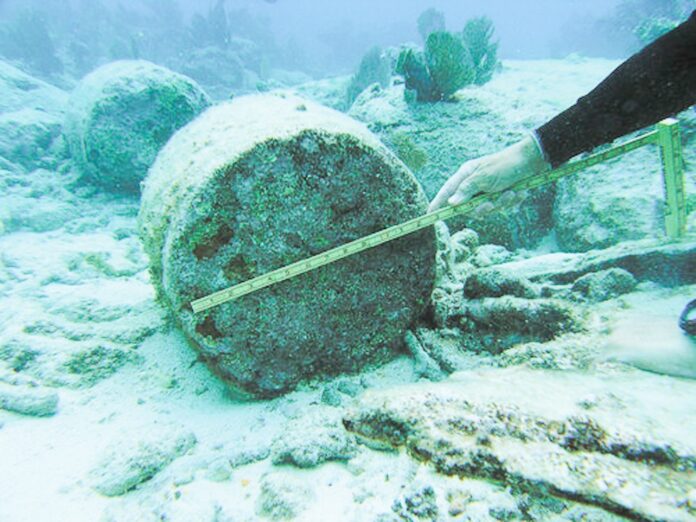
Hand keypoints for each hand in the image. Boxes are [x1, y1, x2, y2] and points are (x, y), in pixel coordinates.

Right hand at [428, 135, 549, 212]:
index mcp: (466, 175)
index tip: (429, 215)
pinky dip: (511, 202)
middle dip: (483, 208)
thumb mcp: (485, 177)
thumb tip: (451, 204)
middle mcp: (475, 183)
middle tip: (491, 203)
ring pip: (487, 209)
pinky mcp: (501, 195)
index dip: (438, 203)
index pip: (447, 192)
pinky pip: (501, 208)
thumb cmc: (507, 165)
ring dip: (501, 203)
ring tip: (512, 192)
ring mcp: (488, 190)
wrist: (534, 160)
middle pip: (469, 207)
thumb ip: (467, 191)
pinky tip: (519, 192)